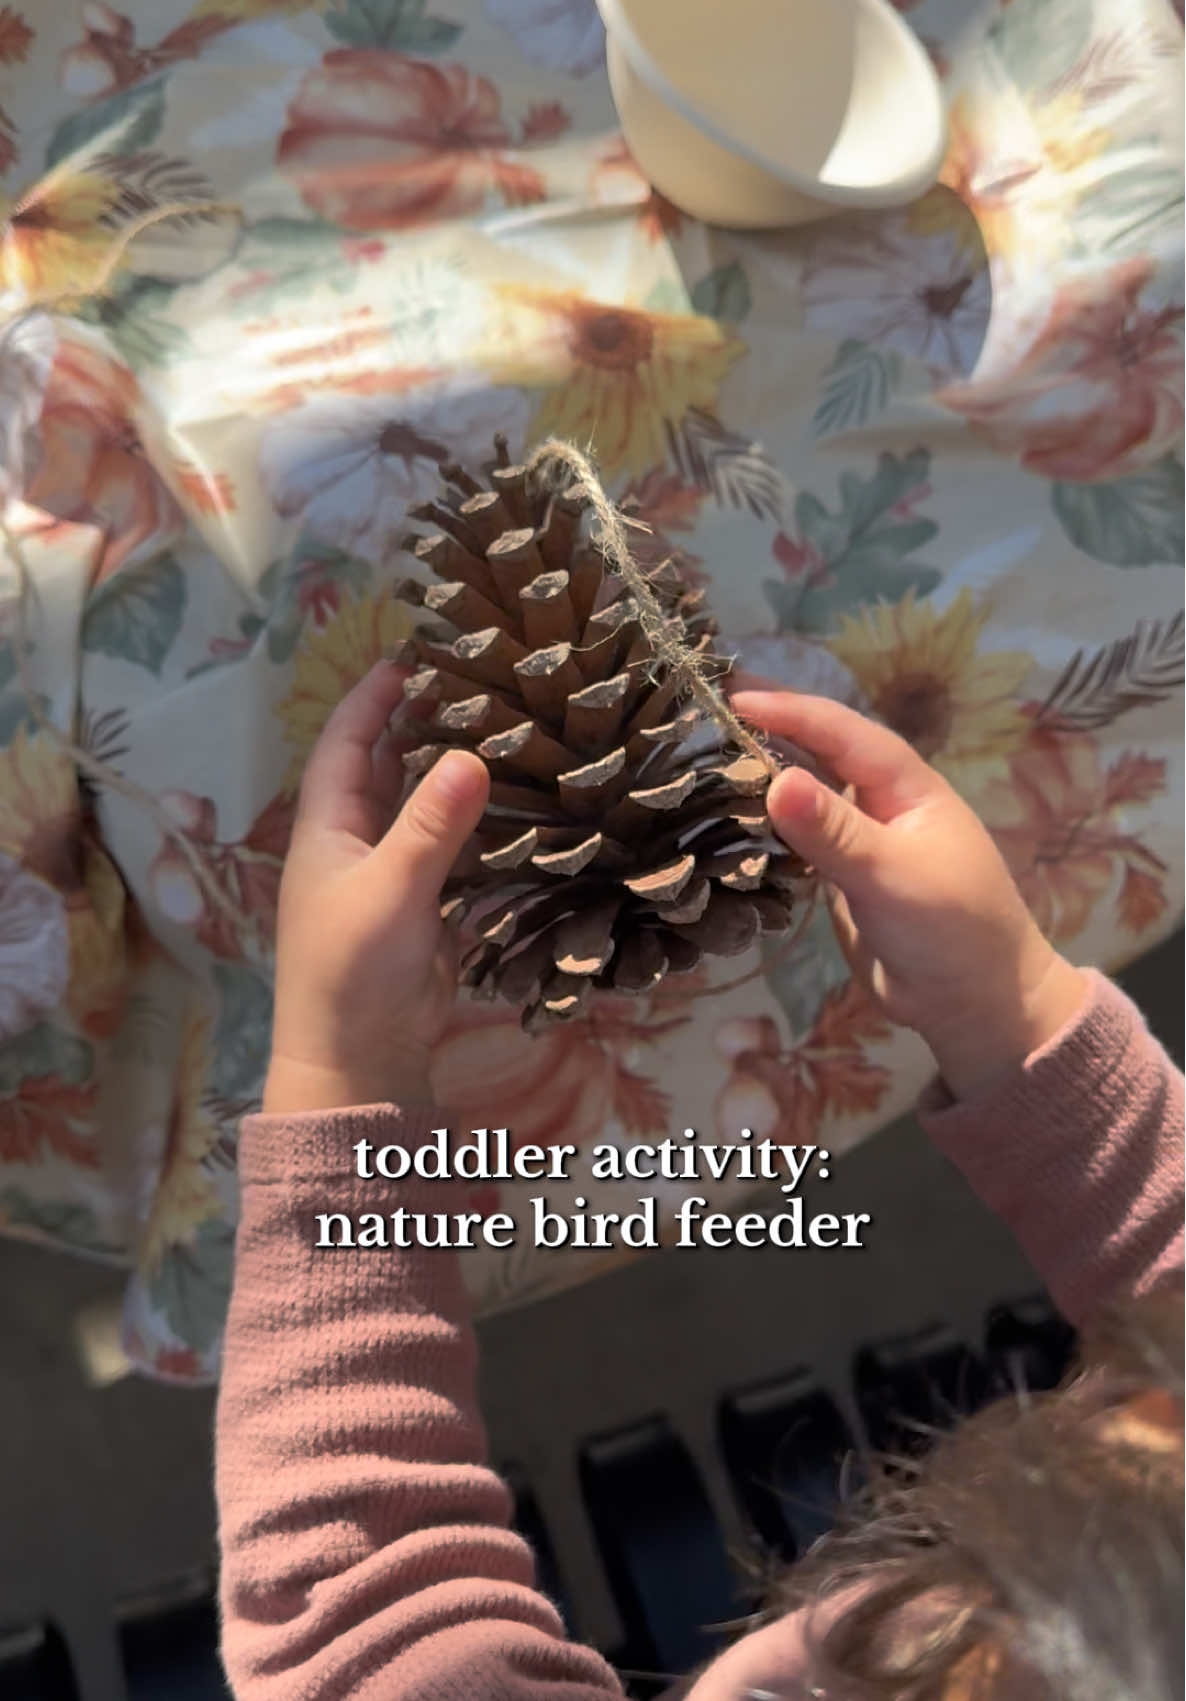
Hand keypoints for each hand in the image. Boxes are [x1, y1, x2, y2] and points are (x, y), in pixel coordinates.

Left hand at [264, 662, 488, 1114]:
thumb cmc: (353, 971)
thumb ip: (431, 826)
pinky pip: (450, 855)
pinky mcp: (423, 912)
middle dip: (417, 728)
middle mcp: (355, 846)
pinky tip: (514, 806)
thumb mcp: (390, 891)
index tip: (407, 659)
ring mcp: (389, 879)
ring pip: (420, 812)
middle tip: (468, 686)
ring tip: (498, 731)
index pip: (346, 747)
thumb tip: (472, 755)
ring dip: (450, 776)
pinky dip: (476, 829)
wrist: (358, 1059)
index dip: (371, 701)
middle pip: (383, 771)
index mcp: (327, 831)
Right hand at [733, 691, 1087, 1099]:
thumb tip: (775, 781)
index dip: (787, 710)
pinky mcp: (839, 878)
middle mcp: (878, 802)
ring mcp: (857, 839)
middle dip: (765, 730)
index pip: (839, 731)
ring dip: (756, 777)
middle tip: (702, 713)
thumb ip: (833, 832)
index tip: (730, 697)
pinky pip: (793, 839)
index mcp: (905, 784)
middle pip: (815, 751)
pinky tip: (720, 822)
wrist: (975, 1003)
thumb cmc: (952, 928)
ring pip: (801, 794)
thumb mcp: (892, 875)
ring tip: (698, 759)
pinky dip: (759, 826)